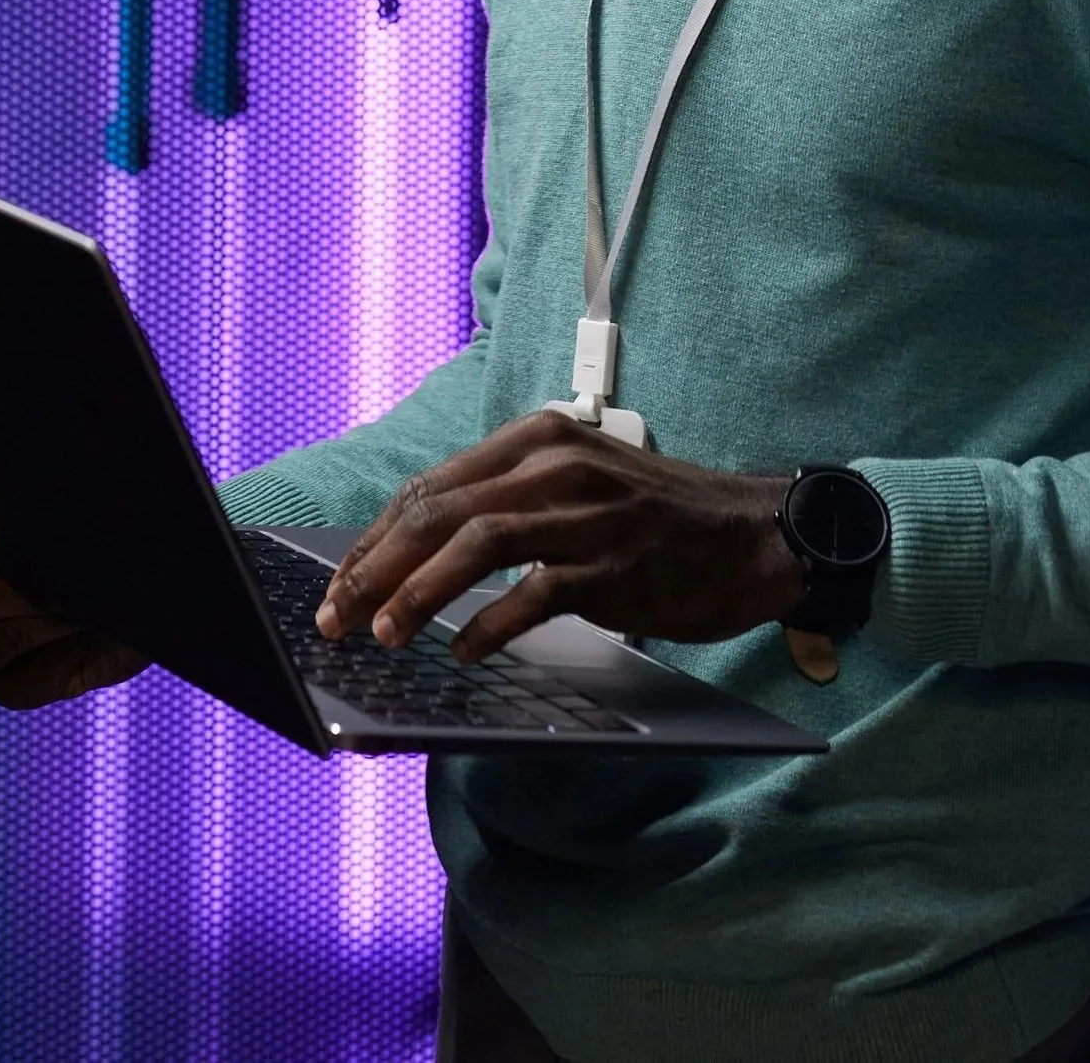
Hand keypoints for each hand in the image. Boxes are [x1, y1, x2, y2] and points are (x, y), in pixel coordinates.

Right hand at [0, 516, 148, 708]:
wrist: (144, 573)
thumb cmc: (96, 525)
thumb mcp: (67, 503)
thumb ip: (30, 502)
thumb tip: (15, 500)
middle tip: (42, 583)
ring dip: (30, 627)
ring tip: (75, 603)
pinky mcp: (16, 686)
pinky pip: (18, 685)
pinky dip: (53, 659)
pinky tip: (83, 634)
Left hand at [313, 411, 806, 662]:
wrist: (751, 533)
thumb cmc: (653, 518)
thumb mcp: (573, 485)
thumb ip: (505, 501)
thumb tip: (416, 553)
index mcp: (536, 438)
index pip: (431, 485)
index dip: (377, 538)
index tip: (341, 581)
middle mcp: (555, 464)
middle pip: (440, 509)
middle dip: (377, 567)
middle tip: (338, 615)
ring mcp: (586, 512)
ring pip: (475, 543)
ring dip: (418, 593)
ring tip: (384, 634)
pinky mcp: (614, 563)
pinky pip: (535, 592)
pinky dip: (490, 623)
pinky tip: (464, 649)